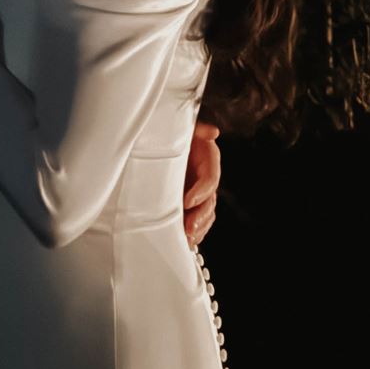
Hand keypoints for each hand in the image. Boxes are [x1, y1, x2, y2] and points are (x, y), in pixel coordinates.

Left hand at [183, 120, 220, 249]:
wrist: (156, 142)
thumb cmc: (170, 132)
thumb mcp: (184, 127)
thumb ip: (197, 128)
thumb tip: (213, 132)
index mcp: (208, 159)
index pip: (210, 179)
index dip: (201, 192)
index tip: (187, 201)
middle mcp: (205, 177)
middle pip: (210, 201)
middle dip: (201, 216)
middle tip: (188, 227)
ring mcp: (198, 192)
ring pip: (206, 214)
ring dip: (198, 228)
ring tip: (187, 238)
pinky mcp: (190, 203)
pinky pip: (198, 221)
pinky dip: (194, 232)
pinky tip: (185, 241)